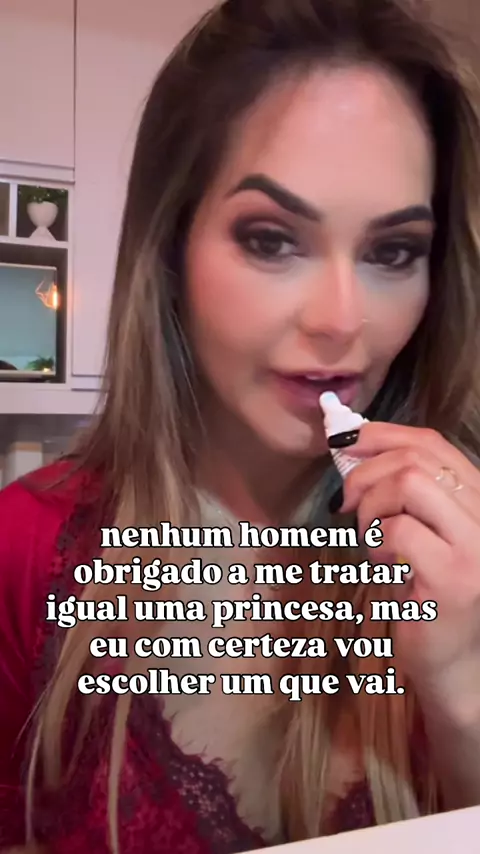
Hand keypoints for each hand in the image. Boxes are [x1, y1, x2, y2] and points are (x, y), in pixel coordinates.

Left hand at [339, 422, 479, 722]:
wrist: (456, 665)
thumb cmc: (431, 596)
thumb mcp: (424, 533)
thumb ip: (406, 493)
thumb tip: (355, 448)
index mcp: (479, 500)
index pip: (434, 443)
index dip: (383, 434)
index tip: (344, 441)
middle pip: (417, 459)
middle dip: (366, 472)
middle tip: (344, 502)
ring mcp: (476, 546)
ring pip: (409, 484)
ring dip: (371, 506)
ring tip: (370, 538)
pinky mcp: (454, 578)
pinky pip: (397, 531)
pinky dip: (375, 542)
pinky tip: (382, 566)